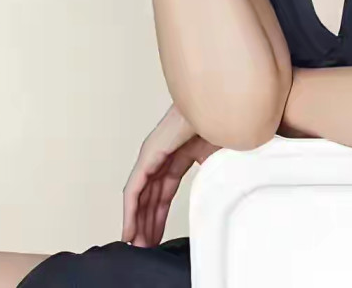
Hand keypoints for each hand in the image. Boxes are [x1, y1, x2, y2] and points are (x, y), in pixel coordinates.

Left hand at [121, 103, 220, 247]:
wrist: (218, 105)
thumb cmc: (221, 122)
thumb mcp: (217, 160)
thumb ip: (212, 177)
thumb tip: (216, 198)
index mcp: (180, 153)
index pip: (165, 190)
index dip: (161, 215)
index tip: (159, 235)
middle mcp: (162, 154)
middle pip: (151, 195)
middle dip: (148, 222)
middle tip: (147, 246)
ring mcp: (153, 153)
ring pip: (140, 194)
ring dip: (138, 221)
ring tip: (137, 245)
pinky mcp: (149, 154)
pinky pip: (134, 188)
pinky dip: (130, 210)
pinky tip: (130, 229)